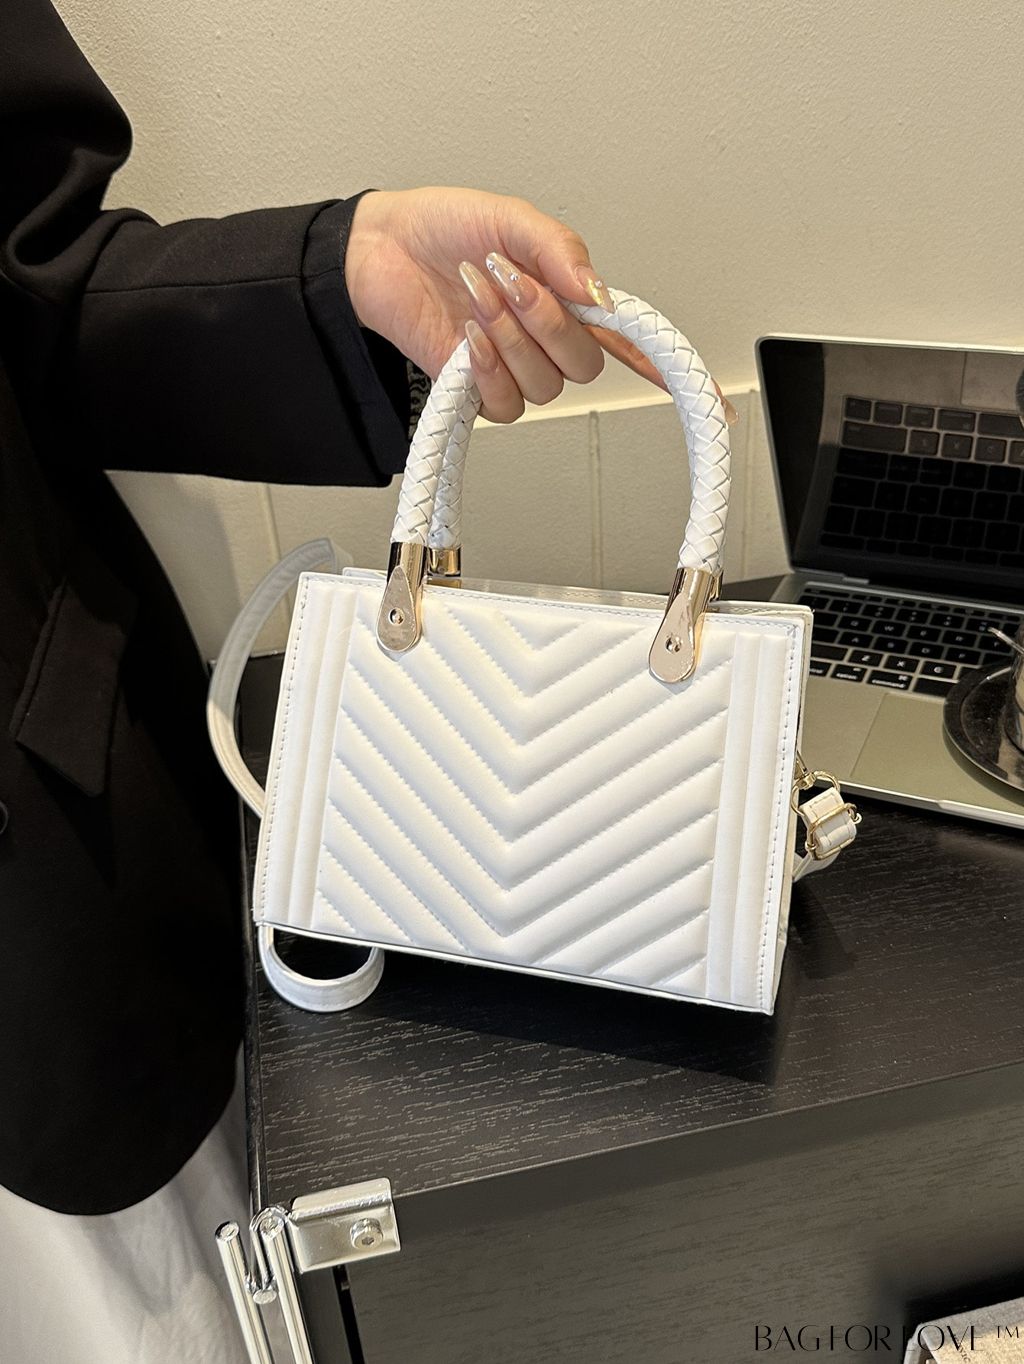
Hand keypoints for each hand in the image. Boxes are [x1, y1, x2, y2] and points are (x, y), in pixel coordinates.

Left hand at [345, 188, 707, 423]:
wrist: (383, 249)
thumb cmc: (446, 229)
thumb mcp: (512, 220)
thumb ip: (561, 252)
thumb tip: (600, 295)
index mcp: (572, 301)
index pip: (636, 345)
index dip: (675, 375)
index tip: (715, 406)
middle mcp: (551, 341)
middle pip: (585, 366)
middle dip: (547, 322)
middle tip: (510, 279)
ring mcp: (518, 368)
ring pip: (545, 384)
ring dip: (510, 335)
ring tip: (478, 291)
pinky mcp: (480, 391)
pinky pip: (506, 403)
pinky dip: (488, 366)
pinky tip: (467, 334)